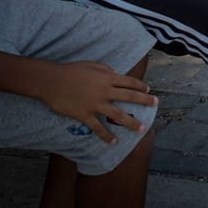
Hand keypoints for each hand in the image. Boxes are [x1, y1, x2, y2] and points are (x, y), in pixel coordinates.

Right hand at [40, 61, 155, 143]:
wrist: (51, 81)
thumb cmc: (71, 70)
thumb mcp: (92, 65)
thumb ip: (107, 70)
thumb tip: (117, 74)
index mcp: (107, 78)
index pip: (129, 82)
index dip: (140, 86)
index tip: (148, 90)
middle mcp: (105, 91)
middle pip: (129, 96)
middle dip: (145, 100)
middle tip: (156, 104)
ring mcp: (95, 104)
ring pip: (118, 115)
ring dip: (131, 122)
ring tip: (142, 129)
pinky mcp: (84, 115)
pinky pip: (97, 127)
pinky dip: (106, 136)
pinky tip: (114, 142)